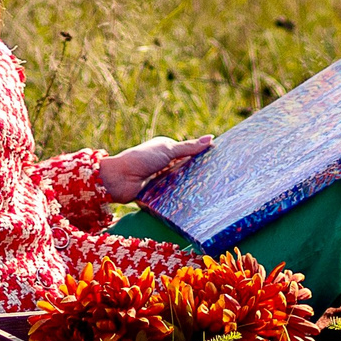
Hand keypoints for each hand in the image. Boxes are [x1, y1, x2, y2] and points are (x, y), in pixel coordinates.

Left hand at [98, 135, 213, 203]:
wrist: (118, 179)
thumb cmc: (141, 159)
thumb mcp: (167, 150)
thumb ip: (189, 147)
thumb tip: (211, 138)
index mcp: (167, 149)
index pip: (190, 152)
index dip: (204, 157)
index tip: (222, 162)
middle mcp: (165, 163)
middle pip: (187, 169)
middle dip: (199, 174)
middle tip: (221, 180)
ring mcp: (162, 178)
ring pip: (181, 183)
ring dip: (190, 187)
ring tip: (212, 193)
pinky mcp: (158, 193)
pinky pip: (173, 195)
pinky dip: (181, 197)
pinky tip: (195, 202)